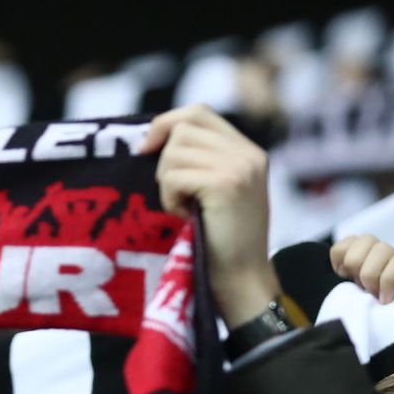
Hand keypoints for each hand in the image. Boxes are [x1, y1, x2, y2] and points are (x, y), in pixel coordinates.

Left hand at [140, 105, 278, 322]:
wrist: (240, 280)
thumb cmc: (219, 243)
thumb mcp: (215, 192)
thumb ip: (200, 161)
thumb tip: (150, 139)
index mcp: (247, 151)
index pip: (198, 113)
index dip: (166, 124)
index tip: (145, 150)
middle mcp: (248, 153)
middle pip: (182, 129)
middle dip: (164, 162)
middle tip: (174, 196)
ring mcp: (240, 166)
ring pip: (174, 152)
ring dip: (167, 184)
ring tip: (184, 209)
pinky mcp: (226, 184)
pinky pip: (173, 177)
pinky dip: (169, 199)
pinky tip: (185, 216)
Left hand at [330, 234, 393, 317]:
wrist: (383, 348)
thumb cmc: (359, 323)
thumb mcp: (341, 295)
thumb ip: (338, 274)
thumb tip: (328, 259)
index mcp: (363, 261)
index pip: (351, 239)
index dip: (340, 253)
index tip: (340, 275)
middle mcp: (385, 261)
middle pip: (366, 239)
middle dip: (356, 263)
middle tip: (359, 288)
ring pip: (383, 248)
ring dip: (371, 275)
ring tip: (373, 296)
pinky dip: (388, 282)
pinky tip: (386, 300)